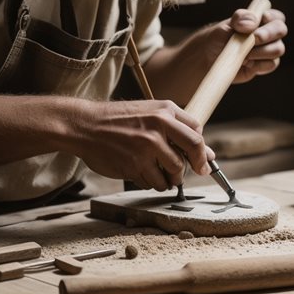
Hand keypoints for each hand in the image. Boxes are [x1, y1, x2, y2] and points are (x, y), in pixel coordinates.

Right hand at [71, 99, 214, 190]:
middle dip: (194, 167)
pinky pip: (154, 182)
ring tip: (155, 170)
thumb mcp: (149, 112)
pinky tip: (139, 171)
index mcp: (165, 110)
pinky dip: (150, 182)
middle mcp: (159, 126)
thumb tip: (208, 154)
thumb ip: (177, 129)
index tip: (202, 162)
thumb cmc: (118, 120)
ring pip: (174, 173)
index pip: (197, 133)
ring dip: (169, 178)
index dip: (202, 151)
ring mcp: (147, 146)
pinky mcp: (135, 164)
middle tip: (187, 173)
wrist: (85, 125)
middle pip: (193, 153)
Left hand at [214, 5, 287, 84]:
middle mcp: (268, 33)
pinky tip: (246, 63)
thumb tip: (252, 22)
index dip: (272, 17)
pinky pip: (271, 64)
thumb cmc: (217, 39)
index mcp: (260, 19)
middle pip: (281, 29)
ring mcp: (268, 49)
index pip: (275, 14)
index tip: (262, 19)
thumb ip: (238, 20)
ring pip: (278, 49)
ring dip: (260, 52)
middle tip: (253, 39)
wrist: (210, 60)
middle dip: (268, 34)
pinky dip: (258, 64)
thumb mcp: (224, 27)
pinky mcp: (265, 64)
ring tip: (244, 54)